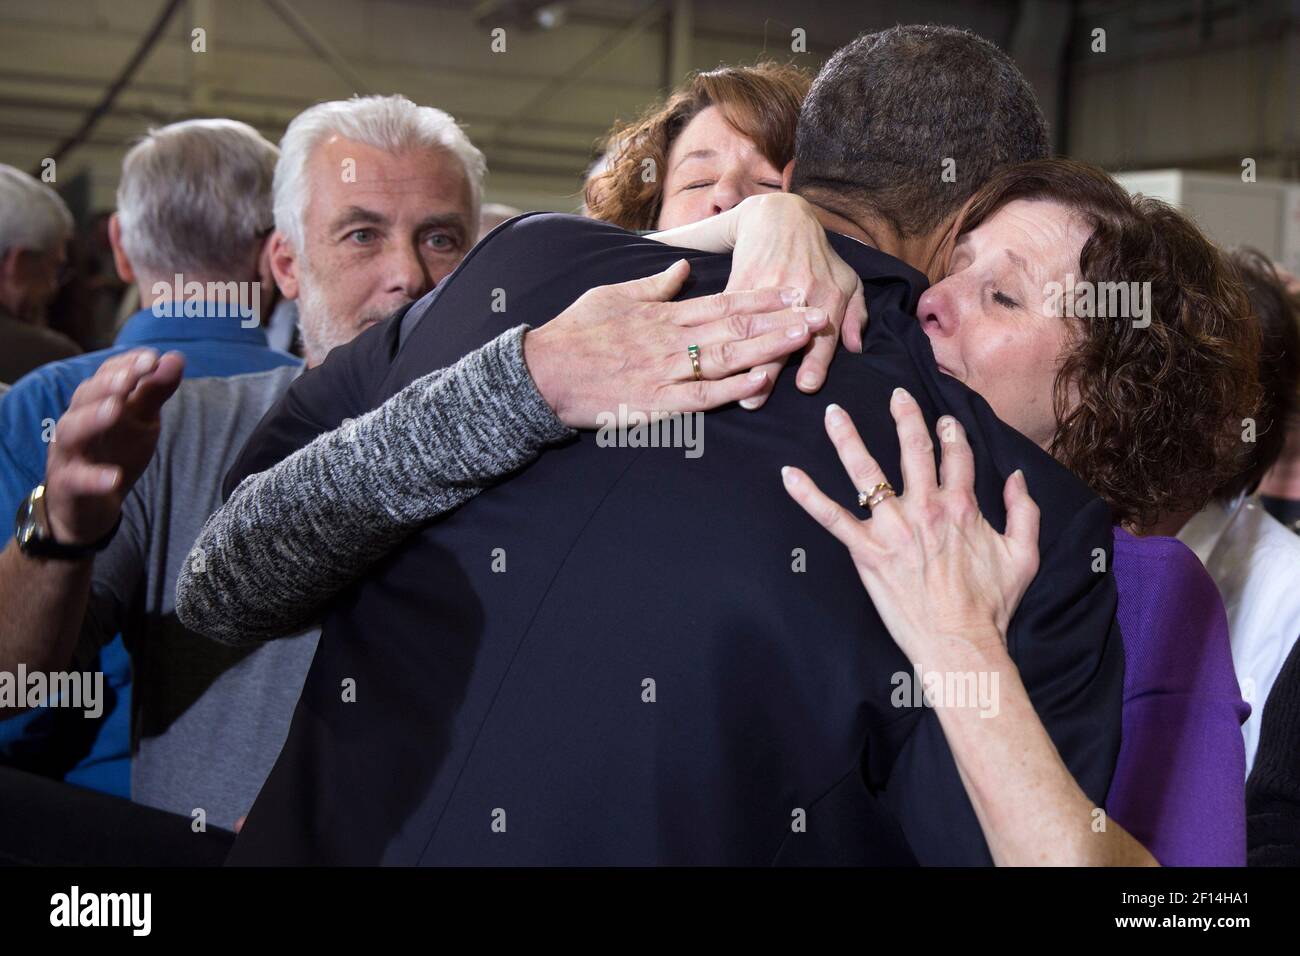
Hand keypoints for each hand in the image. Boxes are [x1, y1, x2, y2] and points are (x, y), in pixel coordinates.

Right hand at [43, 348, 184, 546]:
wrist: (87, 505)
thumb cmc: (114, 452)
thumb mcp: (140, 421)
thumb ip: (154, 391)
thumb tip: (175, 357)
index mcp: (94, 403)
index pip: (106, 376)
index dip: (126, 365)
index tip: (152, 357)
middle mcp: (76, 422)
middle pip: (84, 397)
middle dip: (107, 384)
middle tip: (129, 377)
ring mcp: (68, 453)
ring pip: (72, 431)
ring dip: (92, 418)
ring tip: (115, 410)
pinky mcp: (67, 485)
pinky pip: (76, 479)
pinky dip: (94, 478)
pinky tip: (113, 478)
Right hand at [524, 258, 826, 427]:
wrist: (542, 372)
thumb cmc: (575, 332)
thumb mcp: (613, 294)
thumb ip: (654, 284)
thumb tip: (684, 268)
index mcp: (664, 313)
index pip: (725, 300)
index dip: (763, 296)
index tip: (794, 289)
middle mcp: (672, 338)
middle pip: (737, 325)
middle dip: (781, 318)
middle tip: (819, 310)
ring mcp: (667, 371)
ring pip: (729, 356)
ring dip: (770, 346)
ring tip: (805, 338)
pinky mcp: (657, 403)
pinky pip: (704, 396)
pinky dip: (735, 388)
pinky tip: (764, 381)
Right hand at [727, 193, 867, 407]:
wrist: (783, 218)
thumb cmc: (820, 257)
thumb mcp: (848, 282)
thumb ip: (854, 317)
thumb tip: (857, 349)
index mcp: (829, 297)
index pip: (823, 337)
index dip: (816, 363)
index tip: (807, 386)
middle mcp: (801, 292)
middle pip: (783, 338)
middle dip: (769, 371)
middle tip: (755, 401)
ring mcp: (770, 286)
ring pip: (754, 330)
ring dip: (740, 362)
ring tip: (731, 388)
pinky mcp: (743, 281)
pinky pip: (733, 312)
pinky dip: (723, 336)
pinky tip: (713, 357)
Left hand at [780, 389, 1039, 666]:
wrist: (960, 643)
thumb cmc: (991, 606)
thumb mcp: (1024, 555)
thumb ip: (1024, 512)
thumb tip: (1017, 478)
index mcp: (963, 506)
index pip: (957, 456)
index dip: (952, 434)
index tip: (945, 419)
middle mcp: (926, 508)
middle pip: (913, 449)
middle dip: (904, 417)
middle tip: (895, 395)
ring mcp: (893, 528)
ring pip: (866, 472)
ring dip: (847, 439)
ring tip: (832, 414)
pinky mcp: (867, 551)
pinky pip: (831, 517)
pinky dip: (808, 495)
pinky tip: (788, 474)